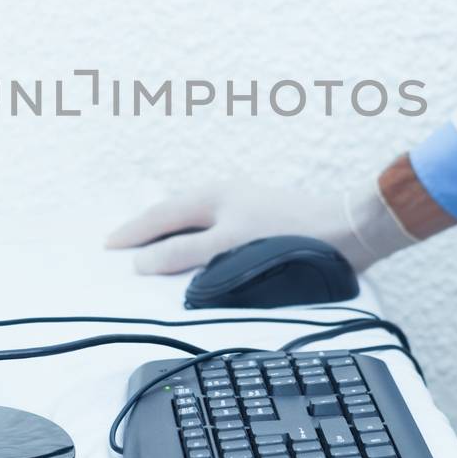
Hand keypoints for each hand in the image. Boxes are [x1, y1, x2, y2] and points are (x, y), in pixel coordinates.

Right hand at [104, 173, 409, 274]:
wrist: (346, 230)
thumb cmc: (290, 236)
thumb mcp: (229, 247)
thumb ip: (185, 253)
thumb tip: (144, 262)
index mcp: (214, 197)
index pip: (162, 218)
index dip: (135, 234)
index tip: (110, 246)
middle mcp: (226, 195)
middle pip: (174, 212)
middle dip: (145, 226)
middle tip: (118, 241)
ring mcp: (244, 203)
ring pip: (193, 216)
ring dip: (169, 227)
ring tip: (150, 241)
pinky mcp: (260, 216)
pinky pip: (211, 222)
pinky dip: (192, 231)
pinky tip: (197, 245)